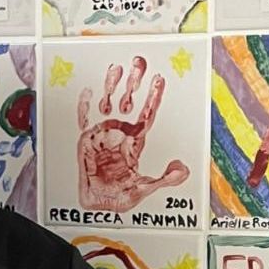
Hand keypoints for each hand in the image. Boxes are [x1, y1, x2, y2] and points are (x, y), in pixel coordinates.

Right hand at [76, 57, 187, 212]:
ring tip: (117, 69)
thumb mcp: (147, 188)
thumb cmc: (120, 196)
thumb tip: (183, 170)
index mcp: (135, 142)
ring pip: (108, 104)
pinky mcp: (86, 141)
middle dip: (134, 82)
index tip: (159, 79)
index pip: (146, 114)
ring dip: (112, 87)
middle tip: (139, 63)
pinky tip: (90, 91)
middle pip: (128, 102)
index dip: (153, 97)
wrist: (99, 204)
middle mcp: (119, 134)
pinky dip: (86, 106)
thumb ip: (166, 179)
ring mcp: (102, 135)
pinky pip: (85, 120)